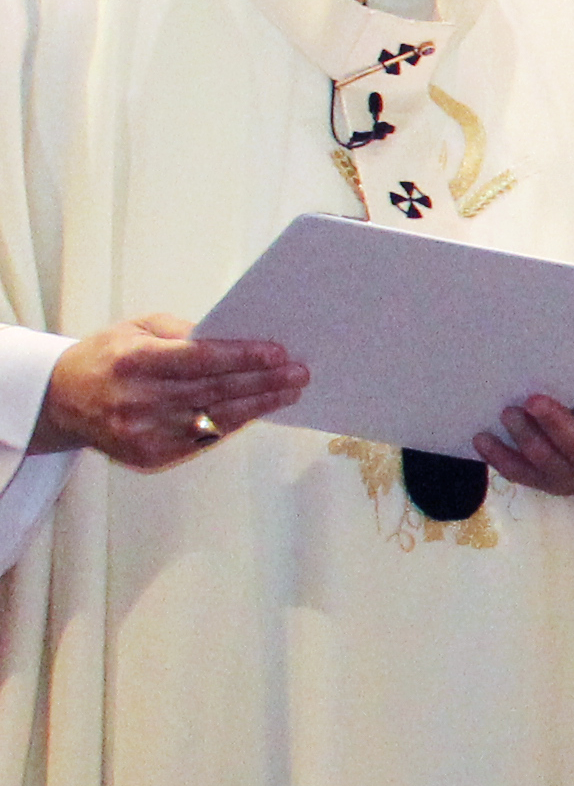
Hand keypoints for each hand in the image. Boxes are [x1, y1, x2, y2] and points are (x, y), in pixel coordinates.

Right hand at [34, 314, 305, 467]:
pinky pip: (205, 438)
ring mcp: (144, 432)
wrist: (62, 401)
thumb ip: (183, 332)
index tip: (278, 353)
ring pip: (215, 418)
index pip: (198, 359)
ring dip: (258, 405)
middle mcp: (137, 399)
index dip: (241, 357)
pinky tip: (258, 409)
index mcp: (132, 362)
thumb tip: (235, 336)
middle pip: (213, 390)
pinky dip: (235, 422)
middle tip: (299, 373)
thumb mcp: (136, 330)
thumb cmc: (108, 358)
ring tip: (290, 391)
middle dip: (262, 381)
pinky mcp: (151, 455)